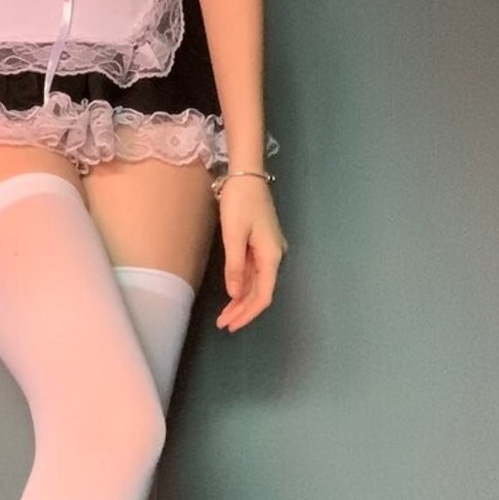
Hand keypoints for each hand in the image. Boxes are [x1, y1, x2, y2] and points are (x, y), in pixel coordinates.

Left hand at [215, 179, 287, 331]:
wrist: (246, 174)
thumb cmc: (240, 202)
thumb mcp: (234, 234)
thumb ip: (235, 266)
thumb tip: (235, 294)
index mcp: (271, 255)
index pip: (263, 295)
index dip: (248, 313)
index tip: (232, 324)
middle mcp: (274, 255)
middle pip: (261, 291)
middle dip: (243, 310)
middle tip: (224, 324)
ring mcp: (269, 249)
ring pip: (257, 283)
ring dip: (242, 299)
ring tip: (225, 315)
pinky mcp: (261, 243)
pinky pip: (254, 271)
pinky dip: (243, 284)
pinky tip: (232, 293)